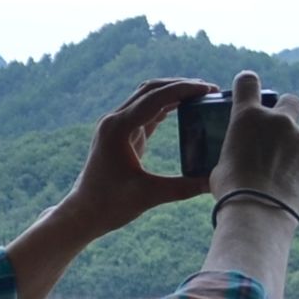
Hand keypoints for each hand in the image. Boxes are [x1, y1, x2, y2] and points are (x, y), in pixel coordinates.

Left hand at [59, 77, 219, 235]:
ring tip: (201, 95)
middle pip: (151, 89)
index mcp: (118, 128)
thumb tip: (215, 182)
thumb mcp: (149, 196)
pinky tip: (184, 108)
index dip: (184, 90)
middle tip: (210, 89)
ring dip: (173, 93)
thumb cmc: (110, 205)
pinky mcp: (121, 135)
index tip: (209, 89)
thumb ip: (183, 188)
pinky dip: (165, 107)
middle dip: (180, 85)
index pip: (155, 98)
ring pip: (147, 97)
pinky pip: (145, 112)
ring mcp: (117, 126)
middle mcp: (115, 120)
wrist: (83, 213)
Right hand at [206, 69, 298, 224]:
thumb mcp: (221, 165)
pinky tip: (289, 185)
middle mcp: (278, 121)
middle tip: (277, 130)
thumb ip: (236, 151)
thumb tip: (239, 158)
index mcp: (248, 116)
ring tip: (278, 173)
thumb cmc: (232, 191)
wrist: (259, 214)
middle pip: (291, 100)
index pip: (248, 82)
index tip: (247, 89)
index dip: (247, 83)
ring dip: (292, 147)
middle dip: (286, 109)